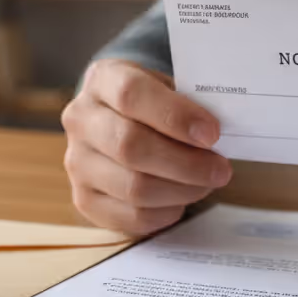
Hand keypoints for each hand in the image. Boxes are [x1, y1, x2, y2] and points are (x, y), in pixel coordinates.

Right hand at [62, 59, 232, 234]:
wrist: (117, 122)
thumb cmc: (152, 105)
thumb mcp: (166, 88)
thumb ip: (188, 104)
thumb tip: (219, 133)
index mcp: (102, 80)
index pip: (131, 94)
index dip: (175, 115)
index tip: (212, 133)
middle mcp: (81, 120)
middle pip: (130, 146)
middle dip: (185, 163)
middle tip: (220, 169)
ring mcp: (76, 162)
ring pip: (133, 187)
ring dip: (181, 191)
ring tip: (206, 184)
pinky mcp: (84, 199)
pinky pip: (131, 216)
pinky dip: (165, 212)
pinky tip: (181, 199)